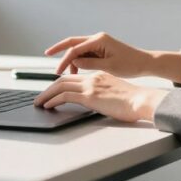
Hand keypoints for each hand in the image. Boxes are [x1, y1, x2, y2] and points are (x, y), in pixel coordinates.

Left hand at [32, 71, 167, 122]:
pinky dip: (53, 100)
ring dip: (46, 94)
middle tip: (40, 97)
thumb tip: (98, 103)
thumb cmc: (134, 101)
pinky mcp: (90, 96)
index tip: (53, 91)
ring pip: (60, 86)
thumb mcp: (115, 93)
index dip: (61, 83)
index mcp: (99, 75)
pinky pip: (65, 95)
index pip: (74, 77)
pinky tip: (47, 105)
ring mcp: (91, 85)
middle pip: (64, 79)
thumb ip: (104, 94)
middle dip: (49, 88)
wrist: (142, 100)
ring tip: (38, 102)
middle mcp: (92, 77)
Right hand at [45, 32, 150, 75]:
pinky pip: (86, 53)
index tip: (57, 71)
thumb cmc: (130, 65)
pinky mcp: (101, 49)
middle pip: (73, 43)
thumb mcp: (109, 67)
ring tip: (68, 74)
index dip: (64, 60)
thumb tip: (74, 63)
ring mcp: (99, 43)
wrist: (145, 63)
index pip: (75, 49)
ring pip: (79, 49)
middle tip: (48, 56)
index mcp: (99, 40)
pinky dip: (80, 61)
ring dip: (72, 60)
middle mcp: (97, 38)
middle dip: (60, 50)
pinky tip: (77, 71)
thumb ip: (90, 64)